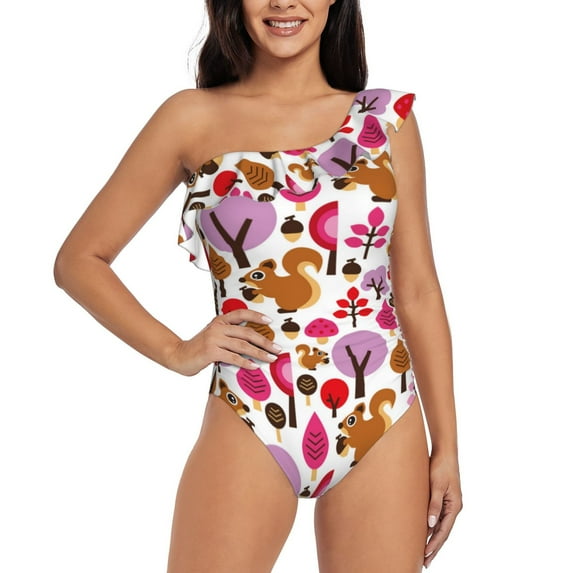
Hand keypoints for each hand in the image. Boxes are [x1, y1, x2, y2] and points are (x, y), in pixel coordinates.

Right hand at [167, 309, 280, 375]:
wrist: (178, 355)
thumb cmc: (199, 347)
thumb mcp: (214, 335)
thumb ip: (229, 334)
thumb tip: (252, 341)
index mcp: (220, 320)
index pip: (241, 314)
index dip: (256, 316)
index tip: (270, 320)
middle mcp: (218, 327)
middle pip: (247, 332)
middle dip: (264, 341)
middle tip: (277, 349)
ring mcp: (214, 339)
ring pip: (243, 345)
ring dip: (259, 353)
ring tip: (271, 359)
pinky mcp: (211, 352)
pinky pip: (233, 357)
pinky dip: (245, 363)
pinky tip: (254, 367)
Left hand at [424, 453, 461, 567]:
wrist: (444, 452)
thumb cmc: (440, 466)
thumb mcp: (436, 485)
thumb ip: (434, 504)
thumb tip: (431, 525)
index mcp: (454, 506)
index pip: (444, 531)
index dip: (434, 545)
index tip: (426, 556)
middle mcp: (453, 507)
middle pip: (443, 532)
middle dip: (434, 548)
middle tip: (425, 563)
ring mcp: (449, 503)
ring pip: (441, 526)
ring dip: (433, 539)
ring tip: (424, 553)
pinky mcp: (443, 497)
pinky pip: (438, 517)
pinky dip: (432, 527)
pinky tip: (425, 532)